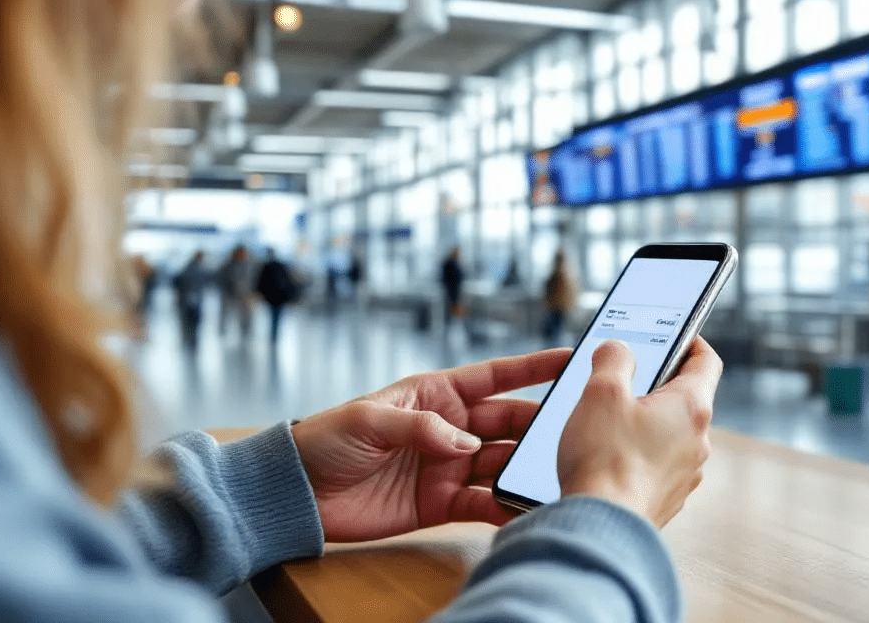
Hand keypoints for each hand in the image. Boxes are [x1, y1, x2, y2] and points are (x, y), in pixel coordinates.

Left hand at [291, 349, 568, 541]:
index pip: (496, 376)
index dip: (534, 367)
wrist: (296, 493)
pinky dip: (502, 506)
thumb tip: (467, 445)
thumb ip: (420, 427)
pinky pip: (482, 502)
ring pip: (501, 463)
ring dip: (524, 470)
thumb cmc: (325, 439)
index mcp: (436, 393)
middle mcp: (451, 427)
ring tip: (551, 475)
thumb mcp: (368, 419)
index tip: (571, 359)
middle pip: (509, 422)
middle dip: (539, 426)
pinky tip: (521, 509)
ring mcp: (449, 465)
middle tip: (569, 432)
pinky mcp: (441, 503)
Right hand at [558, 338, 721, 526]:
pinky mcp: (668, 498)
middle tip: (625, 379)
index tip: (674, 335)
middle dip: (657, 385)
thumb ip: (613, 359)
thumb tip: (618, 350)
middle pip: (686, 399)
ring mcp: (686, 473)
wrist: (600, 526)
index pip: (706, 361)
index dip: (691, 341)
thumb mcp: (601, 392)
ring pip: (672, 434)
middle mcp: (698, 441)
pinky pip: (659, 465)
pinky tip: (610, 458)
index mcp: (692, 407)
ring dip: (647, 424)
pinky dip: (640, 455)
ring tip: (609, 423)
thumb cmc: (605, 460)